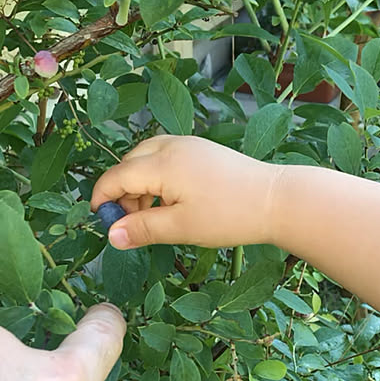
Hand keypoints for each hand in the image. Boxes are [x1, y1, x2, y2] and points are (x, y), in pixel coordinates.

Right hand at [91, 136, 280, 249]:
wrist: (277, 199)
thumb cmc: (230, 215)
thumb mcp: (182, 227)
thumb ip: (143, 229)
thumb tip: (111, 235)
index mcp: (162, 163)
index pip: (116, 176)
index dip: (102, 199)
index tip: (101, 221)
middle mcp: (173, 146)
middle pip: (130, 164)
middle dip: (123, 192)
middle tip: (132, 223)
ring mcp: (191, 145)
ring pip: (149, 158)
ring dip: (142, 184)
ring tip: (154, 215)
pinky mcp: (205, 150)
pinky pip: (169, 157)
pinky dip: (160, 177)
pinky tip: (174, 201)